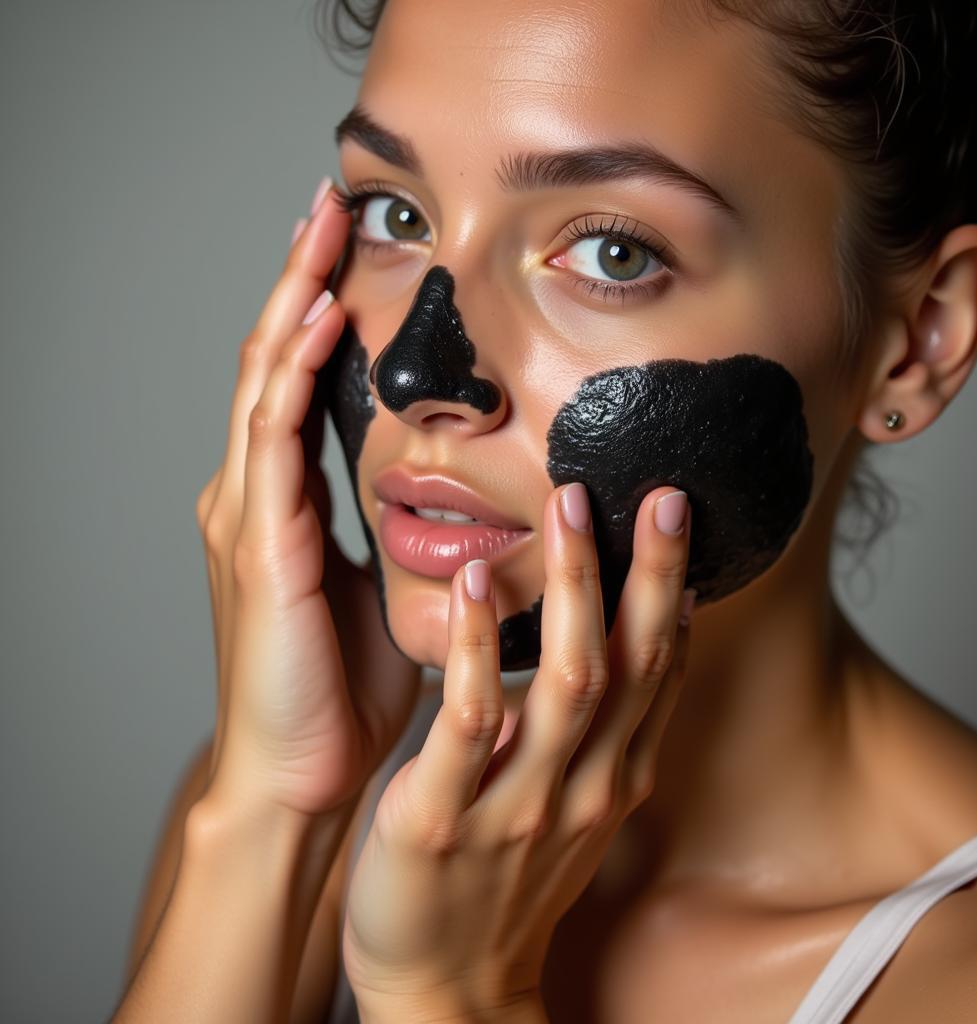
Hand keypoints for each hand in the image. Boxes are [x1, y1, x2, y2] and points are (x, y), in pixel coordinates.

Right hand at [194, 179, 420, 820]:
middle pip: (276, 362)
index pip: (299, 387)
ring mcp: (248, 513)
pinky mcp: (260, 542)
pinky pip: (275, 437)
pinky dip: (294, 372)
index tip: (354, 253)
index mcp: (285, 505)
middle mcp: (255, 494)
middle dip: (302, 280)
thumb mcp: (378, 591)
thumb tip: (458, 503)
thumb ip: (398, 536)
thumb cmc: (341, 689)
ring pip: (266, 380)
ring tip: (322, 229)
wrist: (299, 772)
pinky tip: (320, 320)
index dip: (320, 316)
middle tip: (329, 206)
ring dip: (296, 301)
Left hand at [342, 481, 694, 1014]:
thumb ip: (602, 735)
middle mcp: (582, 787)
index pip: (657, 672)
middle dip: (647, 575)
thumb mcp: (573, 809)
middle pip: (630, 665)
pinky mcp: (445, 818)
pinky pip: (471, 723)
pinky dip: (477, 650)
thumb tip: (629, 650)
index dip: (672, 594)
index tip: (678, 521)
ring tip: (568, 511)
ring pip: (568, 684)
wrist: (446, 987)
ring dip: (572, 592)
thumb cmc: (504, 881)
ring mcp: (518, 804)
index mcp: (612, 779)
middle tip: (660, 495)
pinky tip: (470, 587)